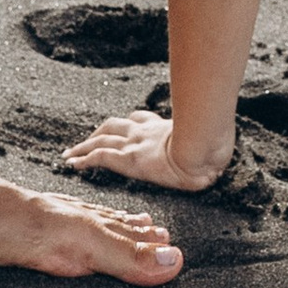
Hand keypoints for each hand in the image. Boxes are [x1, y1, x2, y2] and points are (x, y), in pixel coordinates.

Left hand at [61, 108, 231, 193]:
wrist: (204, 148)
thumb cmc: (213, 148)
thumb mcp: (210, 148)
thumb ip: (207, 154)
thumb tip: (217, 166)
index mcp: (164, 128)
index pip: (140, 120)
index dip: (127, 125)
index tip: (120, 129)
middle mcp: (146, 132)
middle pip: (114, 126)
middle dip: (98, 132)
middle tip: (86, 140)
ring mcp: (135, 143)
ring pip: (100, 138)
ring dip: (83, 145)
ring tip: (70, 153)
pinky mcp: (128, 158)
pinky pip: (98, 156)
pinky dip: (83, 159)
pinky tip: (73, 165)